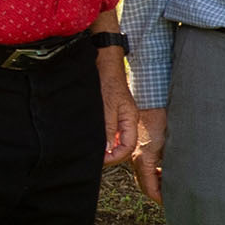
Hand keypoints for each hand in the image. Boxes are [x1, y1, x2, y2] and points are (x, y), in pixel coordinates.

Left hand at [99, 52, 138, 166]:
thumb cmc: (108, 82)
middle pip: (123, 147)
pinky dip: (103, 138)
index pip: (127, 147)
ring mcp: (120, 118)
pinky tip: (94, 138)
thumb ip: (108, 129)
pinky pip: (110, 132)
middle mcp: (127, 122)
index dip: (114, 156)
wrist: (105, 65)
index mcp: (130, 120)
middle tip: (95, 157)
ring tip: (93, 150)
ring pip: (116, 141)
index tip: (100, 159)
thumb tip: (107, 148)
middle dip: (110, 154)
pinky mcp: (113, 115)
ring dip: (105, 147)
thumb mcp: (107, 108)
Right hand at [132, 108, 167, 204]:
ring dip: (158, 182)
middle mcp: (137, 159)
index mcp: (144, 161)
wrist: (152, 100)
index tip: (173, 203)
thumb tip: (183, 178)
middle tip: (174, 197)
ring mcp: (138, 153)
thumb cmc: (162, 119)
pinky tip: (167, 171)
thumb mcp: (171, 144)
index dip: (161, 198)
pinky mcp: (142, 147)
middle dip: (159, 193)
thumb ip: (173, 163)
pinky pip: (146, 166)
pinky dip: (156, 172)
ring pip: (145, 175)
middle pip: (146, 184)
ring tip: (173, 185)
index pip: (150, 189)